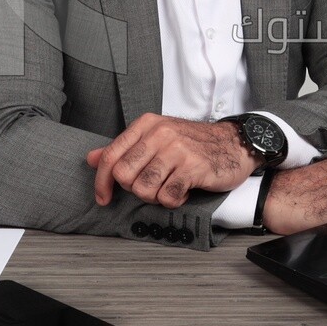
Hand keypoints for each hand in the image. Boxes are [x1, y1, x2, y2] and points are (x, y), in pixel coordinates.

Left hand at [87, 113, 259, 208]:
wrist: (235, 143)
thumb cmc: (195, 143)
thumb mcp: (157, 138)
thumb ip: (124, 149)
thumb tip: (91, 159)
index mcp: (146, 125)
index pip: (110, 156)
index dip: (101, 182)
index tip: (104, 197)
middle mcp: (159, 134)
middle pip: (123, 176)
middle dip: (134, 189)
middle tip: (152, 186)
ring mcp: (176, 149)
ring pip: (144, 189)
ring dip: (155, 196)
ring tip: (169, 187)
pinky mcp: (193, 167)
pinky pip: (167, 197)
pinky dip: (174, 200)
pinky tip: (183, 190)